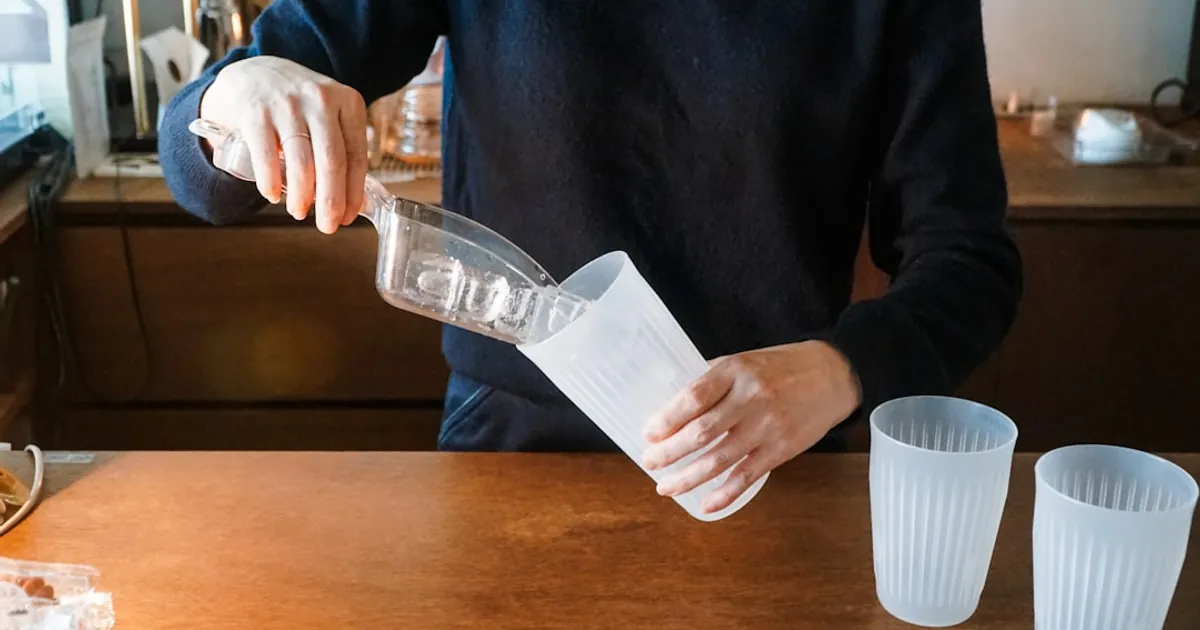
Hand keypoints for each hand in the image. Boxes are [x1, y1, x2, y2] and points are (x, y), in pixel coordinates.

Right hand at [201, 56, 368, 233]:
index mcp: (348, 102)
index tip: (348, 217)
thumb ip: (343, 149)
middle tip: (327, 227)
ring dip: (301, 196)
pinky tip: (273, 195)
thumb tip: (353, 203)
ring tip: (298, 212)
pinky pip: (266, 155)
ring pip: (301, 161)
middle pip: (331, 161)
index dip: (353, 192)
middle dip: (331, 201)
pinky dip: (270, 181)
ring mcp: (287, 103)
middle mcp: (321, 99)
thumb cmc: (301, 106)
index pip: (357, 156)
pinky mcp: (256, 111)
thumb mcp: (330, 115)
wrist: (255, 73)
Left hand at [641, 341, 861, 513]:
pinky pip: (747, 476)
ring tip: (666, 487)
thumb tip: (673, 407)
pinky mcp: (782, 449)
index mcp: (735, 371)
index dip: (667, 419)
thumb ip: (712, 380)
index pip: (693, 398)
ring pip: (719, 459)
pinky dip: (725, 494)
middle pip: (701, 432)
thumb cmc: (782, 366)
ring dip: (688, 478)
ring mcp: (767, 426)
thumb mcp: (744, 361)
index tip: (648, 433)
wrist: (833, 375)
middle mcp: (751, 399)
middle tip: (650, 462)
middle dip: (669, 452)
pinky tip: (705, 504)